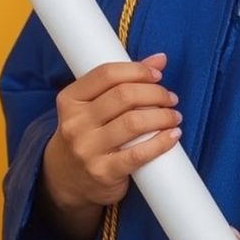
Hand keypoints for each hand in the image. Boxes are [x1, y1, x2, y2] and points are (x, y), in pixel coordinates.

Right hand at [39, 52, 181, 239]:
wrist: (66, 180)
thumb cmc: (88, 133)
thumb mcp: (94, 105)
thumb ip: (123, 80)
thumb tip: (160, 59)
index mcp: (70, 100)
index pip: (107, 74)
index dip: (137, 70)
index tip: (157, 75)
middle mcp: (75, 124)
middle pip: (124, 96)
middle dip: (155, 93)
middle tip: (170, 98)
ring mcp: (87, 150)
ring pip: (133, 122)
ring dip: (163, 116)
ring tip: (174, 116)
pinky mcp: (103, 173)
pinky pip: (138, 154)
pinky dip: (161, 142)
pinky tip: (173, 135)